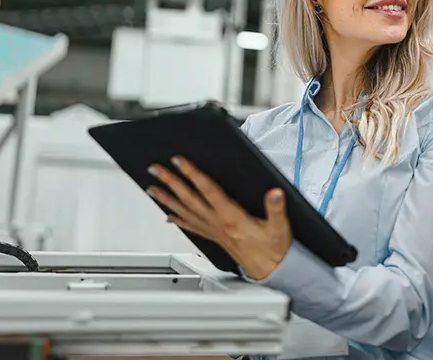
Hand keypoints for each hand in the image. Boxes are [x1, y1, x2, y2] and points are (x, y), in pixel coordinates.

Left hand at [147, 156, 292, 279]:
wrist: (270, 271)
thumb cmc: (273, 249)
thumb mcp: (280, 227)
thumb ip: (277, 208)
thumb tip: (275, 193)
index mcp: (232, 218)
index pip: (208, 191)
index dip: (193, 174)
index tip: (179, 162)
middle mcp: (218, 224)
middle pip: (189, 199)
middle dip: (171, 183)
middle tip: (155, 170)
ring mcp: (213, 231)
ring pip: (185, 212)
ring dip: (167, 200)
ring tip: (152, 189)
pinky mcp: (214, 237)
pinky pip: (191, 227)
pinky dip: (177, 219)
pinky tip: (168, 215)